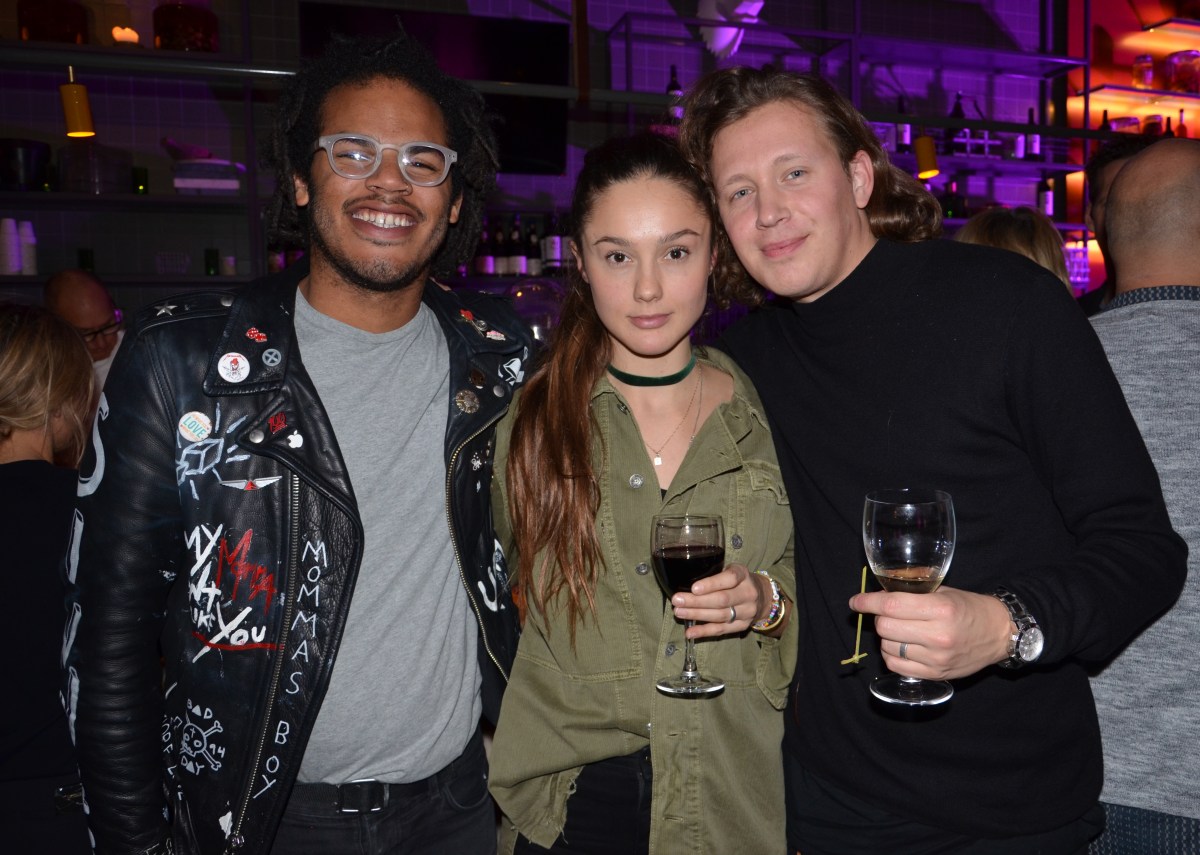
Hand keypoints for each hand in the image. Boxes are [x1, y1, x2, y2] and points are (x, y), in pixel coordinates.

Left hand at [670, 563, 767, 638]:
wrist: (762, 597)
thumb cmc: (738, 581)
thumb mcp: (731, 570)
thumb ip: (714, 574)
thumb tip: (683, 581)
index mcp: (743, 575)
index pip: (729, 579)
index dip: (711, 584)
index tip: (694, 588)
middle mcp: (748, 594)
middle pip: (722, 600)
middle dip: (697, 601)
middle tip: (677, 600)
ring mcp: (747, 612)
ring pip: (720, 615)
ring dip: (697, 615)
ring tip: (679, 612)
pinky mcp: (742, 626)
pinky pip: (721, 630)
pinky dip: (704, 632)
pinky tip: (689, 632)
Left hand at [848, 586, 1012, 679]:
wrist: (999, 634)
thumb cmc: (969, 607)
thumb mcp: (944, 591)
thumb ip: (912, 592)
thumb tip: (878, 594)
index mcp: (940, 609)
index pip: (891, 606)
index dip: (867, 602)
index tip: (855, 602)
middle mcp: (938, 635)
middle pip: (885, 627)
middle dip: (880, 617)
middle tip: (888, 613)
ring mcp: (936, 658)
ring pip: (887, 647)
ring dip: (886, 636)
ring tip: (899, 629)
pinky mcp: (935, 674)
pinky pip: (895, 665)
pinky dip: (891, 654)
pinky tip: (902, 646)